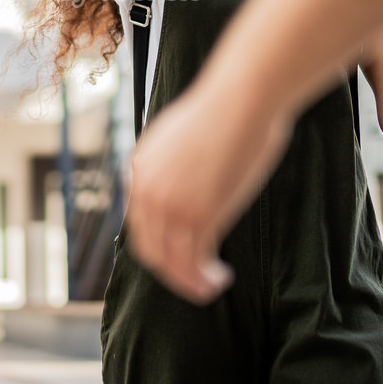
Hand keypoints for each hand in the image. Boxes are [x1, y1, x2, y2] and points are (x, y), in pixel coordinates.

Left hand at [126, 82, 292, 303]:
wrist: (242, 97)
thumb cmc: (228, 109)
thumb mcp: (184, 136)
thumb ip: (176, 162)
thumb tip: (189, 178)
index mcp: (140, 167)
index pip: (140, 221)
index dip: (159, 244)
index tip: (180, 253)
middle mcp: (146, 190)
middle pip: (149, 248)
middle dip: (172, 270)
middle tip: (195, 279)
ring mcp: (169, 205)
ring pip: (170, 261)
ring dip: (190, 281)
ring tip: (211, 286)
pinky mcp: (197, 216)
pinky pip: (194, 261)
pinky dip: (205, 277)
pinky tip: (221, 277)